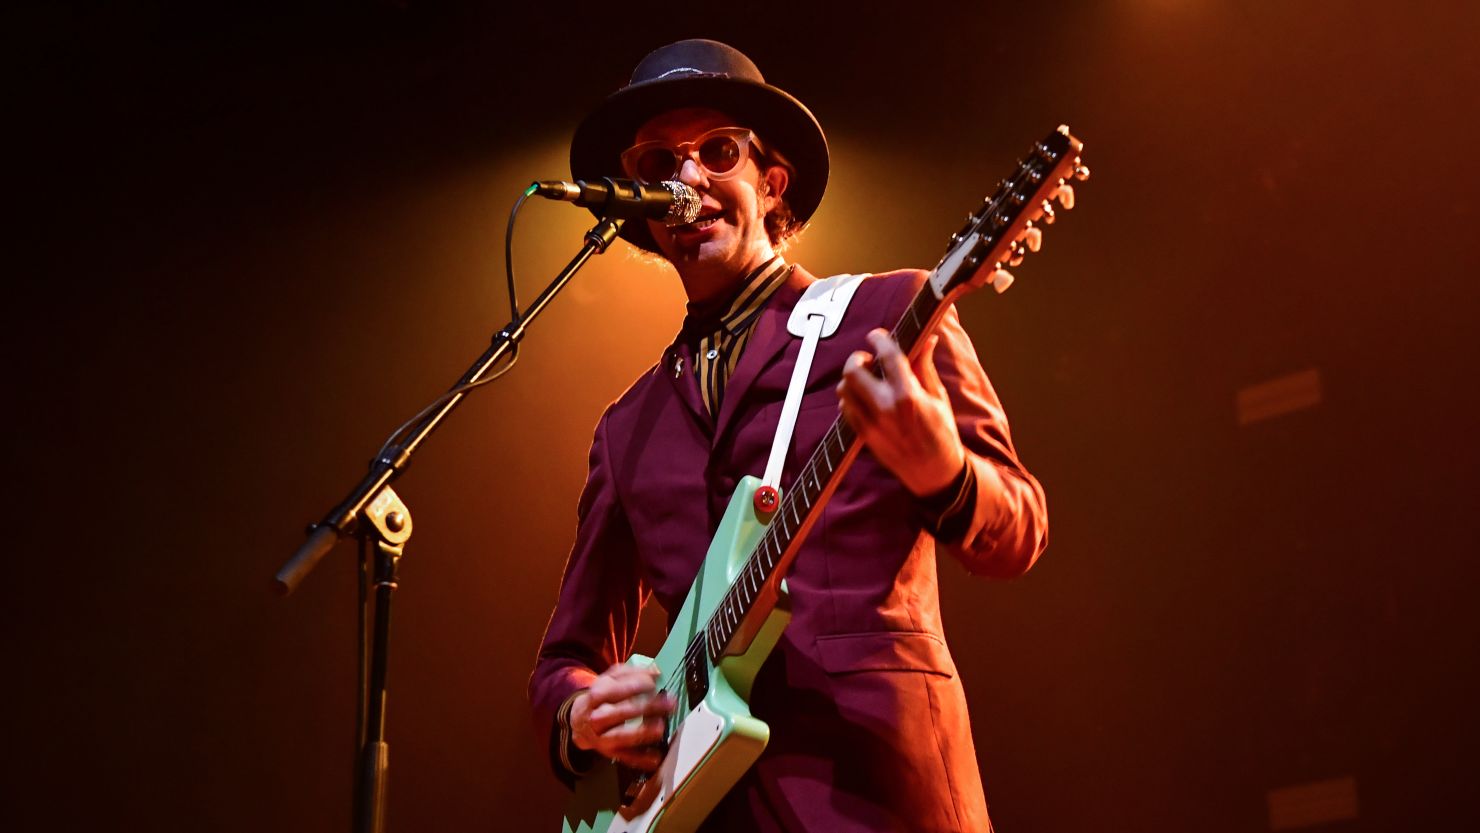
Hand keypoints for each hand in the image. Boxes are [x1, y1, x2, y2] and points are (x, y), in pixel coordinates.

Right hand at [569, 662, 675, 770]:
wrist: (579, 722)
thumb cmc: (602, 697)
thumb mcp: (610, 679)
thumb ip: (632, 673)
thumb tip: (656, 672)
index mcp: (596, 696)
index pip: (614, 691)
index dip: (634, 686)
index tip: (653, 683)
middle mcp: (596, 718)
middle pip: (620, 713)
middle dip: (646, 707)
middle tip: (669, 703)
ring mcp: (602, 738)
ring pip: (620, 736)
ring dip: (641, 732)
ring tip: (660, 728)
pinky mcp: (610, 753)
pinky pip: (626, 758)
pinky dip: (641, 759)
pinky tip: (656, 757)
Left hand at [836, 329, 965, 496]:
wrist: (934, 472)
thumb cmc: (942, 434)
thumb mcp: (938, 397)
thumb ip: (925, 367)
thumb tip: (927, 339)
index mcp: (908, 395)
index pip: (886, 355)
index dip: (879, 339)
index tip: (877, 335)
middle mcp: (885, 408)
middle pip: (853, 370)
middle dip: (858, 358)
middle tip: (868, 359)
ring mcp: (871, 423)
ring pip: (844, 389)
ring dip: (852, 379)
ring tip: (867, 379)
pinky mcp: (864, 436)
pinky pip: (845, 409)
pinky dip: (850, 398)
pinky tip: (864, 398)